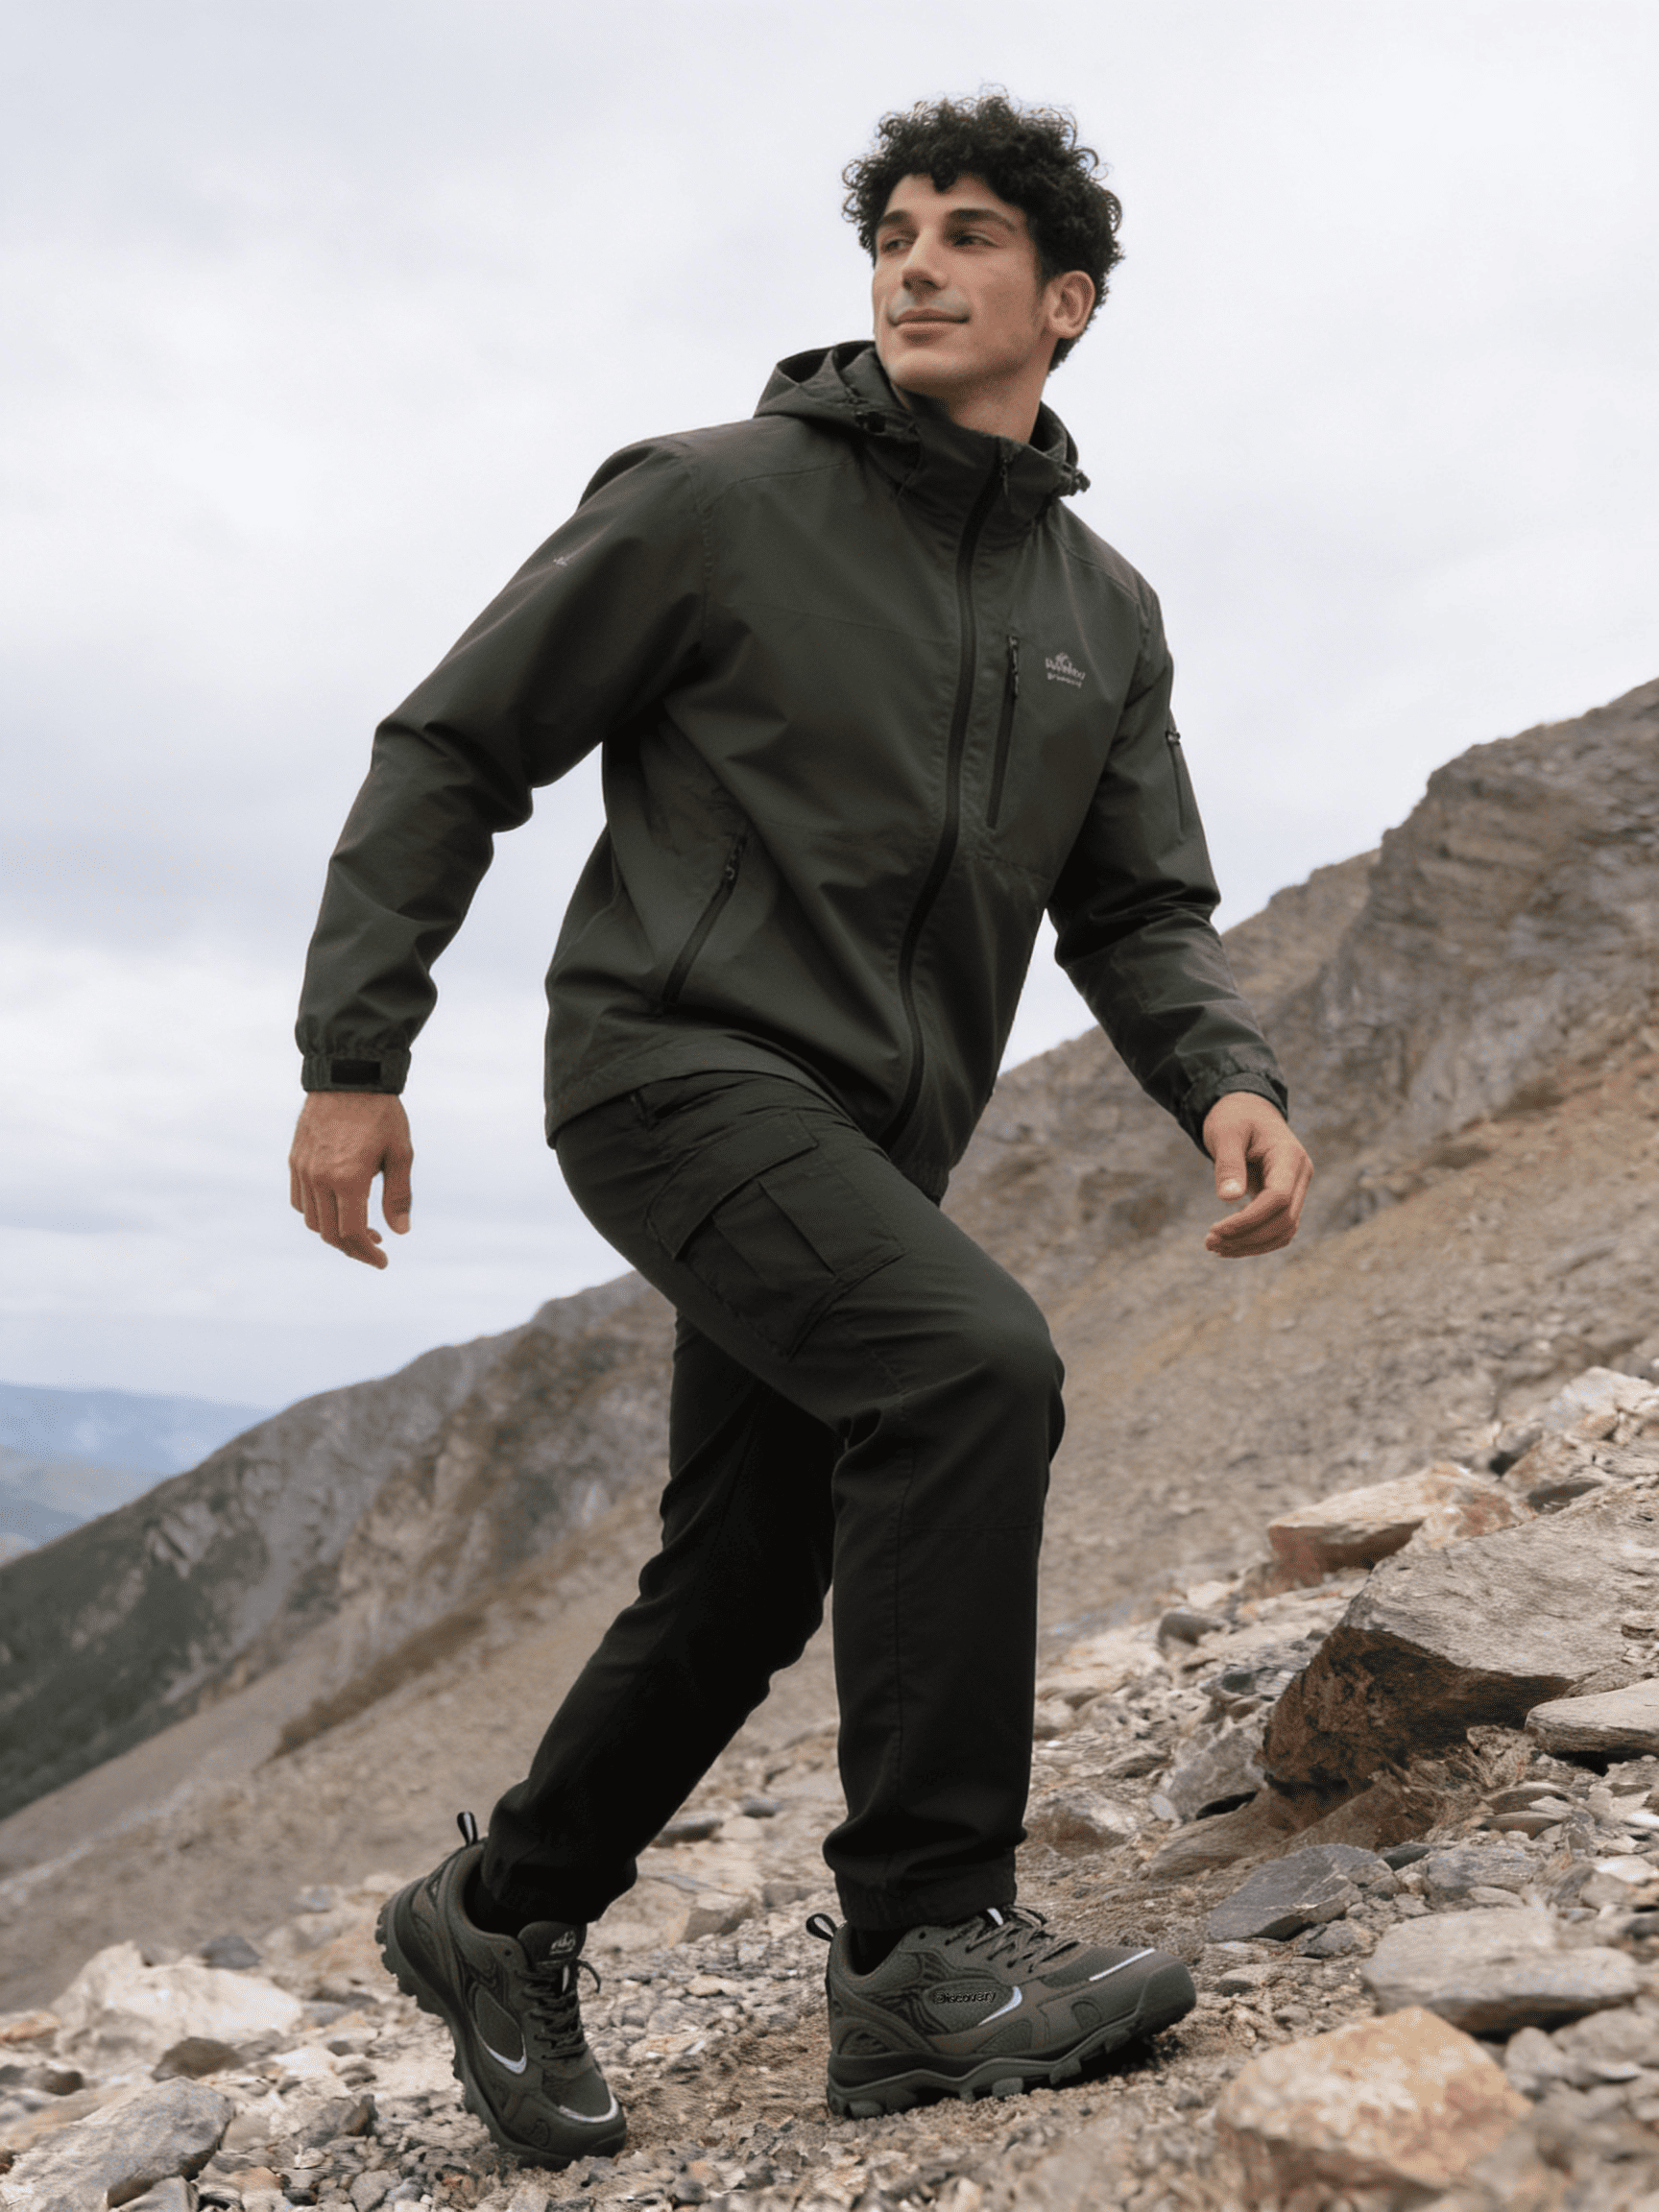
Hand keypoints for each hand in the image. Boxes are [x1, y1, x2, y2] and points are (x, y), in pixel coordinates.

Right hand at [289, 1092, 413, 1268]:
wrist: (349, 1075)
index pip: (353, 1233)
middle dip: (353, 1249)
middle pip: (330, 1234)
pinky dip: (315, 1214)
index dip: (368, 1254)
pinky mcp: (295, 1160)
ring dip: (333, 1233)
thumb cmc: (382, 1113)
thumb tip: (400, 1232)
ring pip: (311, 1220)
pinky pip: (299, 1200)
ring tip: (359, 1229)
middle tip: (374, 1248)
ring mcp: (303, 1170)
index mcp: (349, 1179)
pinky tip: (336, 1208)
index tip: (382, 1261)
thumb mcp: (400, 1153)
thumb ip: (398, 1195)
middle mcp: (320, 1178)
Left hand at [1201, 1092, 1311, 1258]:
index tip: (1216, 1230)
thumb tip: (1228, 1199)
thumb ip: (1229, 1165)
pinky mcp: (1286, 1198)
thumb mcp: (1225, 1134)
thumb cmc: (1234, 1117)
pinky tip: (1229, 1245)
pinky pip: (1277, 1228)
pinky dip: (1256, 1241)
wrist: (1246, 1109)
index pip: (1278, 1198)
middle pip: (1284, 1220)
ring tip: (1215, 1247)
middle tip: (1210, 1243)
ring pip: (1284, 1231)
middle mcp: (1300, 1175)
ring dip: (1251, 1245)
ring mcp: (1296, 1188)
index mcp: (1290, 1156)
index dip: (1249, 1220)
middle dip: (1247, 1237)